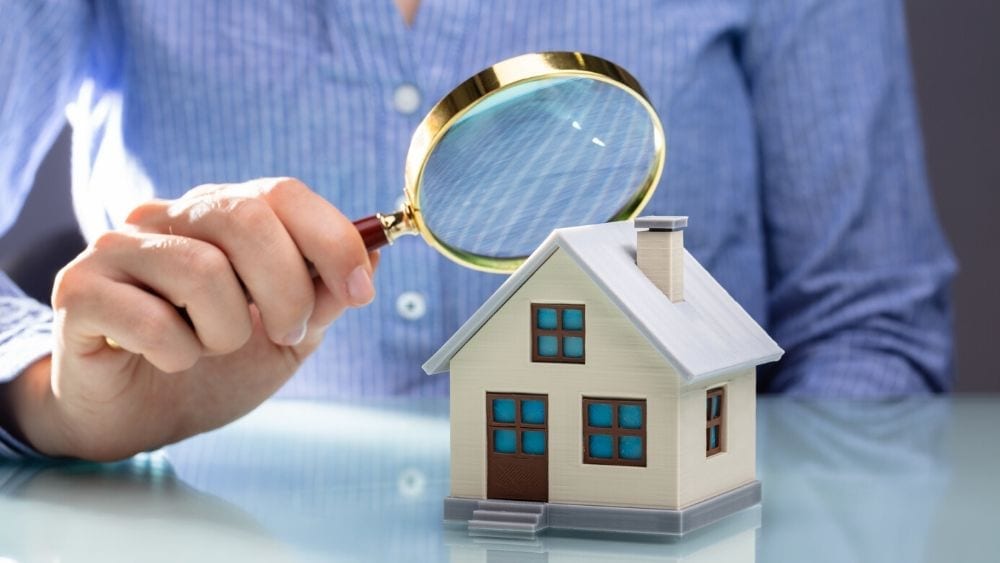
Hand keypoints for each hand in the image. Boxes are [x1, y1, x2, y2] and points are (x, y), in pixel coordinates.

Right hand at [5, 178, 376, 460]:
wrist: (137, 418)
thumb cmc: (213, 369)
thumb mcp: (287, 337)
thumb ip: (325, 297)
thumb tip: (374, 254)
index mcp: (222, 215)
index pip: (281, 193)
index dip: (332, 240)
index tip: (360, 291)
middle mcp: (168, 218)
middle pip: (245, 218)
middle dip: (287, 291)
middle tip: (284, 332)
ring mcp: (118, 249)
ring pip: (202, 271)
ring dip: (226, 332)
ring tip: (209, 348)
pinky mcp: (78, 291)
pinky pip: (152, 320)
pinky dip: (177, 355)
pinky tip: (165, 360)